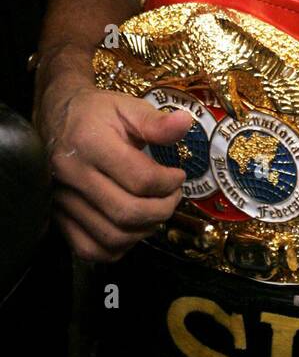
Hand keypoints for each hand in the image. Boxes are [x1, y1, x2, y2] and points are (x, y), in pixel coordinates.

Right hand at [39, 84, 191, 261]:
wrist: (55, 116)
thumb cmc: (95, 112)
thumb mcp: (127, 106)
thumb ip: (156, 122)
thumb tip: (185, 124)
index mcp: (90, 143)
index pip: (140, 179)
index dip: (169, 182)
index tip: (178, 176)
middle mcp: (73, 175)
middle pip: (126, 212)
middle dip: (162, 209)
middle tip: (173, 196)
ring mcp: (62, 200)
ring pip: (110, 236)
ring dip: (144, 230)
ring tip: (156, 210)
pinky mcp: (57, 217)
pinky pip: (88, 249)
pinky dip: (117, 247)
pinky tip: (132, 227)